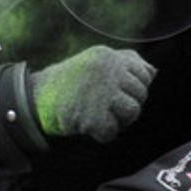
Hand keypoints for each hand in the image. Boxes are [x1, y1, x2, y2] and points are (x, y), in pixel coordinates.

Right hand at [29, 46, 156, 142]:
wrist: (37, 97)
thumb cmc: (69, 81)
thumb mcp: (96, 61)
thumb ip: (126, 62)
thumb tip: (152, 72)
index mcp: (110, 57)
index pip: (144, 74)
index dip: (133, 87)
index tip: (116, 91)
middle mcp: (109, 72)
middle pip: (141, 94)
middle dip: (126, 103)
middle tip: (104, 104)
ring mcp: (103, 94)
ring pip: (133, 112)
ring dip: (120, 119)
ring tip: (101, 114)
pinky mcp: (94, 117)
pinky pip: (113, 131)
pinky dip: (102, 133)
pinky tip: (89, 124)